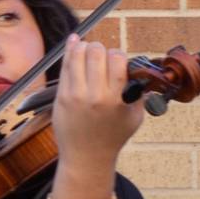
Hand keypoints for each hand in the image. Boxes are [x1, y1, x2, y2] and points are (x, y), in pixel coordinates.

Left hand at [51, 35, 143, 172]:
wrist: (86, 157)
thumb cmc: (113, 136)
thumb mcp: (135, 116)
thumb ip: (138, 92)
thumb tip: (137, 68)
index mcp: (116, 99)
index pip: (117, 60)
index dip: (118, 55)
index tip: (117, 60)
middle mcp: (94, 95)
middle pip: (97, 53)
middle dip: (101, 49)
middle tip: (101, 54)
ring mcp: (75, 95)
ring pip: (78, 56)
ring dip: (84, 47)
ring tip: (88, 48)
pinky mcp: (61, 97)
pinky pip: (65, 67)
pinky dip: (70, 51)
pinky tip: (74, 41)